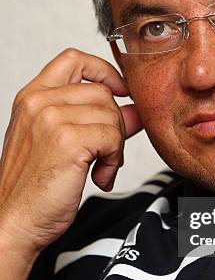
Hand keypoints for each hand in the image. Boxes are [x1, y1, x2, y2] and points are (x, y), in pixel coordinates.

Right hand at [0, 48, 143, 254]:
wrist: (14, 221)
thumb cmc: (34, 186)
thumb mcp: (60, 142)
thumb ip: (93, 119)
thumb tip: (134, 110)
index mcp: (32, 97)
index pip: (75, 59)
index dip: (104, 71)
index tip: (119, 92)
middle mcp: (38, 101)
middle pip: (102, 92)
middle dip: (114, 123)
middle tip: (106, 153)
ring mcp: (51, 117)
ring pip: (112, 114)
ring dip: (115, 147)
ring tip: (99, 168)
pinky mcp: (68, 139)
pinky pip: (113, 136)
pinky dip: (113, 161)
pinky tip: (99, 177)